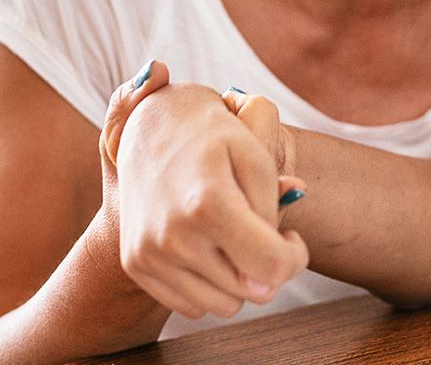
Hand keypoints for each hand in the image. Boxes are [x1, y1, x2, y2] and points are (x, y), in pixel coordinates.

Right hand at [98, 62, 307, 318]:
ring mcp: (150, 254)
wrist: (149, 124)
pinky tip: (206, 245)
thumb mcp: (256, 155)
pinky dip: (207, 284)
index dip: (293, 257)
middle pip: (251, 292)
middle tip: (260, 229)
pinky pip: (192, 306)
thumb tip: (277, 269)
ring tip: (233, 237)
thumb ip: (274, 211)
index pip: (272, 267)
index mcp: (208, 204)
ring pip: (224, 307)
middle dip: (267, 266)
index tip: (290, 236)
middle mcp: (173, 236)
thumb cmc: (213, 137)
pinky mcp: (136, 264)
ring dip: (238, 279)